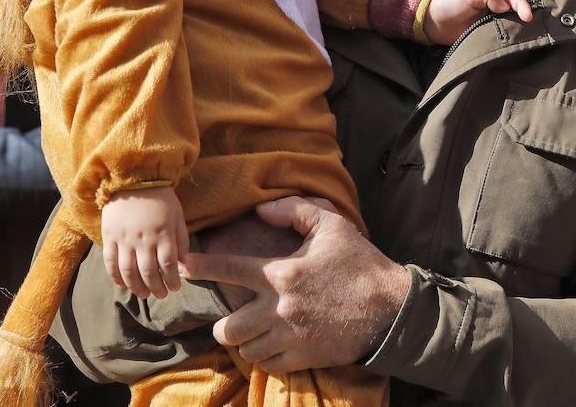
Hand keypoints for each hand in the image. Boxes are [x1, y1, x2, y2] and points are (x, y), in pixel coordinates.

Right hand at [101, 185, 188, 298]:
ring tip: (144, 294)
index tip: (175, 287)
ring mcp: (124, 238)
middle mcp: (143, 238)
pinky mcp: (109, 236)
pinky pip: (110, 262)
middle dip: (156, 288)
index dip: (172, 280)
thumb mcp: (177, 215)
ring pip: (128, 272)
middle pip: (148, 272)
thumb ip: (181, 240)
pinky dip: (116, 277)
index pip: (168, 265)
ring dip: (136, 287)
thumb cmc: (160, 197)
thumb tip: (184, 264)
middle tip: (161, 295)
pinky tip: (122, 284)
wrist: (133, 177)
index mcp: (163, 232)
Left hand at [181, 196, 411, 373]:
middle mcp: (280, 308)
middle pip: (228, 328)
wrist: (391, 306)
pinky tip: (273, 347)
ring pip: (245, 350)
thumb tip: (261, 209)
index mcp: (282, 273)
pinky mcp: (305, 358)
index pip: (230, 269)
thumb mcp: (332, 226)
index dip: (202, 267)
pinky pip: (269, 366)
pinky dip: (265, 358)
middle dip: (222, 325)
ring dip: (244, 343)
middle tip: (230, 319)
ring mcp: (291, 337)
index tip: (184, 265)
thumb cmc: (360, 263)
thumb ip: (294, 211)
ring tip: (251, 334)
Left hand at [423, 0, 532, 44]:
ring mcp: (488, 17)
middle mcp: (492, 2)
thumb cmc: (448, 1)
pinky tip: (513, 43)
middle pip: (513, 8)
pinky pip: (498, 33)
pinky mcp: (483, 31)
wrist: (429, 20)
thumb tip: (506, 5)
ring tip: (528, 36)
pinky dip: (506, 37)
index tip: (527, 16)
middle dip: (524, 16)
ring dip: (517, 28)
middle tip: (535, 27)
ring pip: (508, 21)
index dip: (520, 4)